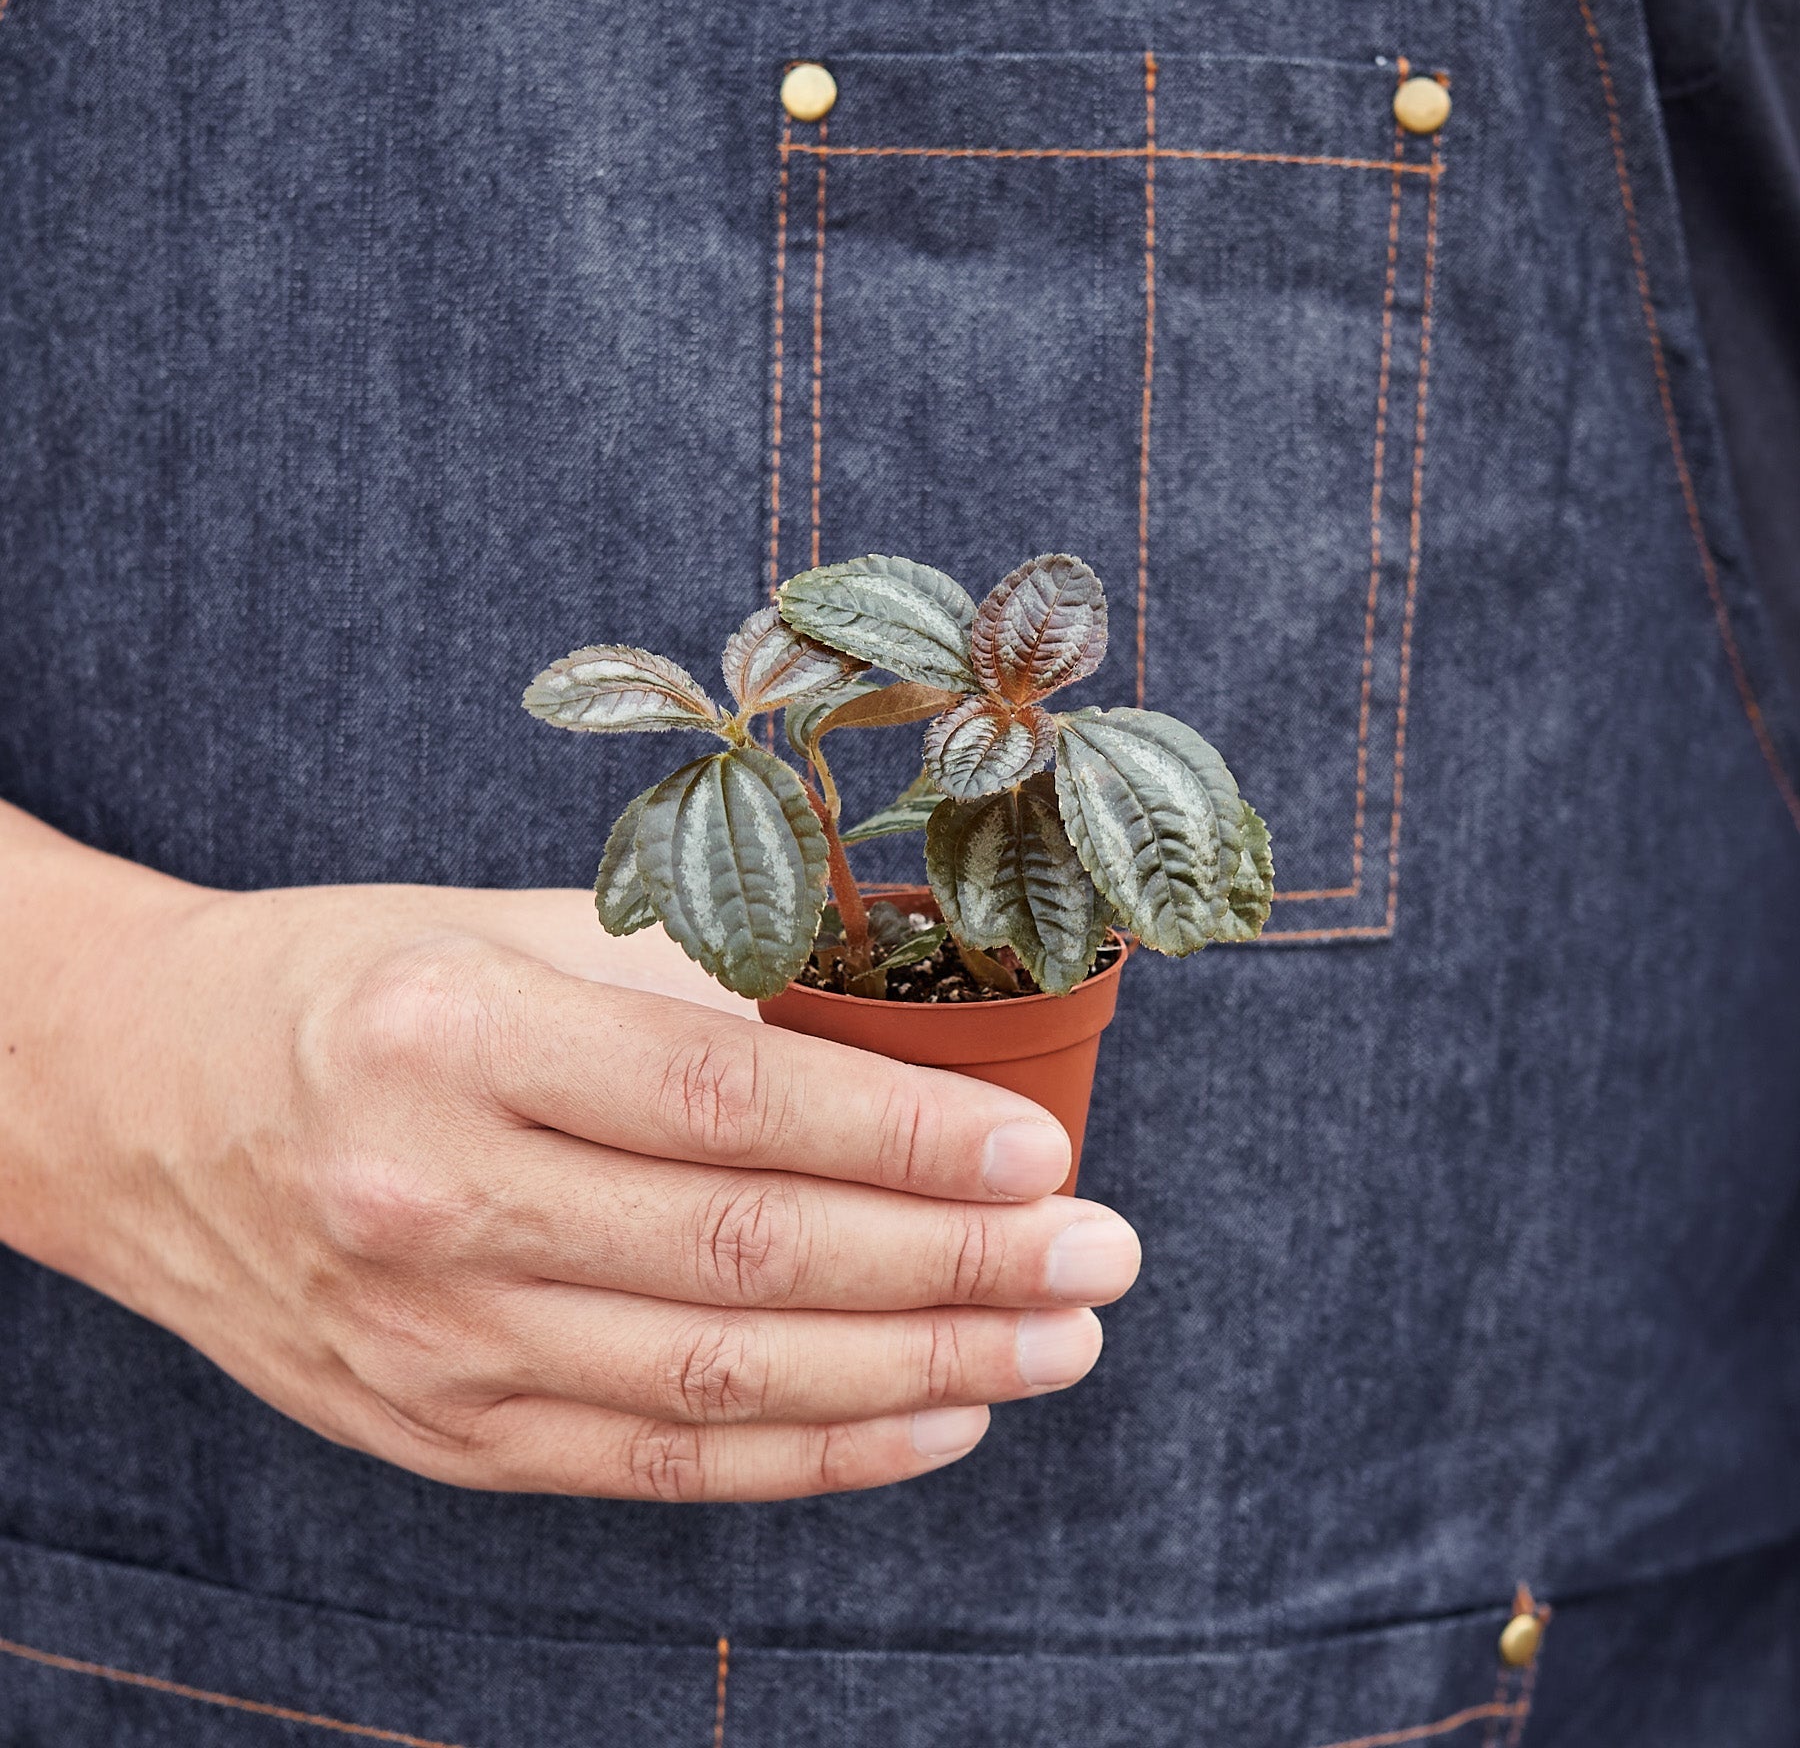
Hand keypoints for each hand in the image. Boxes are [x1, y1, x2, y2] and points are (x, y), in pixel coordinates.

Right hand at [0, 807, 1140, 1500]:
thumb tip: (897, 1033)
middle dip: (953, 1268)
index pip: (724, 1104)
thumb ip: (688, 986)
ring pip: (721, 1380)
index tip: (1040, 1152)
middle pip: (746, 1257)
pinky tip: (930, 1417)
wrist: (134, 1104)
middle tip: (1097, 1261)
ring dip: (917, 1371)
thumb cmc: (345, 988)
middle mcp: (430, 1199)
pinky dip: (812, 1450)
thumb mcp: (502, 935)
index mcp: (449, 1035)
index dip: (902, 1139)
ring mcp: (429, 1341)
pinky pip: (659, 1459)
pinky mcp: (438, 1432)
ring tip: (1052, 1345)